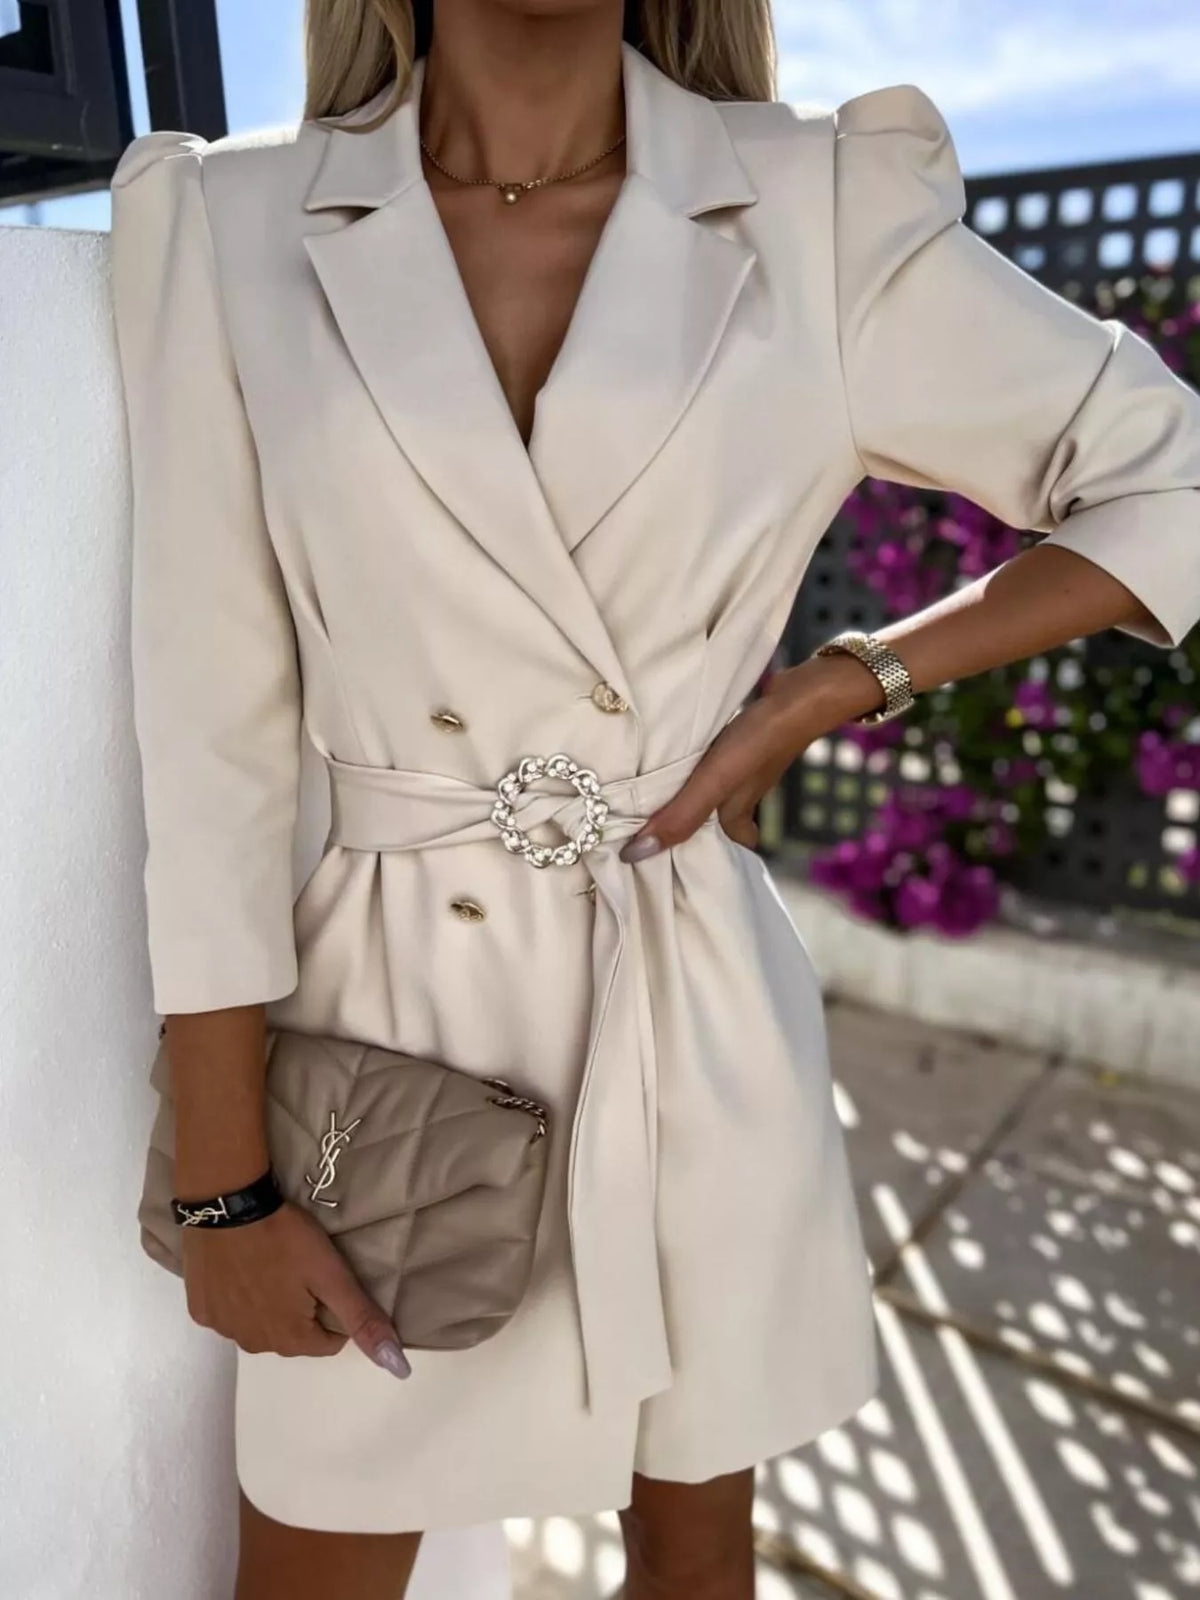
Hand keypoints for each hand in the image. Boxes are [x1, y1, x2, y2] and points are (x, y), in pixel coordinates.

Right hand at [180, 1199, 411, 1378]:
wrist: (225, 1207)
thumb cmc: (284, 1239)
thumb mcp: (331, 1274)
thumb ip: (362, 1319)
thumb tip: (398, 1368)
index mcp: (290, 1340)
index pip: (329, 1341)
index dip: (333, 1309)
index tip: (325, 1278)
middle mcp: (254, 1344)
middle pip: (293, 1335)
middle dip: (302, 1309)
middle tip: (297, 1268)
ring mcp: (223, 1329)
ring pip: (260, 1325)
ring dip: (269, 1305)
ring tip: (269, 1265)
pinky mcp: (200, 1310)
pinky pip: (230, 1313)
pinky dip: (238, 1297)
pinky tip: (240, 1268)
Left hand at [618, 654, 884, 859]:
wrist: (801, 693)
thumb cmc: (758, 743)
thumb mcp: (714, 783)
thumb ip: (680, 816)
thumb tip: (636, 855)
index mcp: (737, 812)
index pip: (728, 844)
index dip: (711, 852)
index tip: (679, 855)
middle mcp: (742, 791)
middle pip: (718, 813)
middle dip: (692, 817)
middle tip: (654, 817)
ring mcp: (745, 761)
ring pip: (714, 783)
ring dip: (689, 784)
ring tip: (651, 782)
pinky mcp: (741, 735)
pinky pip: (715, 753)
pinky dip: (696, 754)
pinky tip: (675, 745)